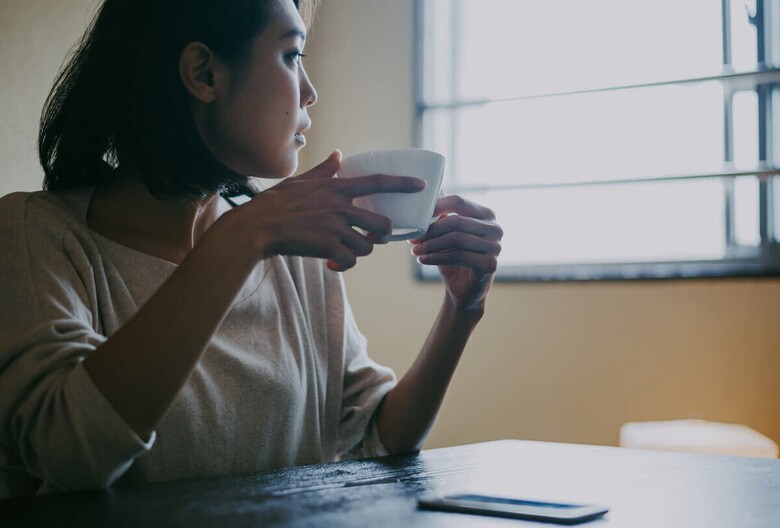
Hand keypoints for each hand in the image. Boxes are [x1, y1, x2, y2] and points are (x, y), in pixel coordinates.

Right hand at [235, 151, 424, 270]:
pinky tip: (332, 264)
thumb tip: (338, 154)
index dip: (403, 183)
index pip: (377, 182)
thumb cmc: (276, 203)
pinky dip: (343, 265)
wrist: (257, 228)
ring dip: (360, 252)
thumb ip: (324, 170)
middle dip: (383, 235)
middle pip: (382, 224)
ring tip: (346, 252)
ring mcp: (335, 228)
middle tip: (374, 237)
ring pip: (368, 246)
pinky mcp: (328, 247)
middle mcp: (340, 206)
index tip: (422, 186)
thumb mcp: (301, 181)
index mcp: (336, 188)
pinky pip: (349, 261)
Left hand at [410, 196, 502, 311]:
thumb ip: (440, 213)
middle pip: (456, 221)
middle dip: (430, 230)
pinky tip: (422, 260)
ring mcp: (496, 247)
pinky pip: (458, 256)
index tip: (416, 217)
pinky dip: (436, 257)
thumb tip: (425, 190)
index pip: (458, 201)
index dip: (435, 207)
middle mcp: (496, 228)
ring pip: (456, 239)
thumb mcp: (445, 233)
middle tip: (413, 239)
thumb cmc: (452, 257)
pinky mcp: (490, 264)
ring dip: (431, 245)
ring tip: (415, 251)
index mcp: (486, 214)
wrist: (462, 290)